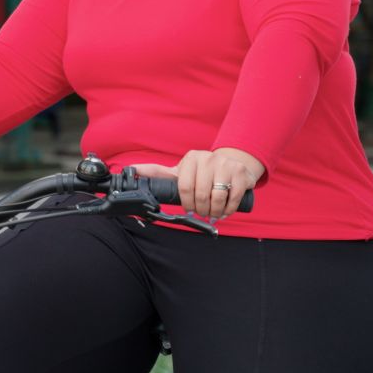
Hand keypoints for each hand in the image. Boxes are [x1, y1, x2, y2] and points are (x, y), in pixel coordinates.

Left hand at [129, 147, 262, 219]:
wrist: (234, 163)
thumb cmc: (203, 171)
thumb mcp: (181, 170)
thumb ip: (157, 172)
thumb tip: (131, 170)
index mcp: (191, 158)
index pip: (184, 186)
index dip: (186, 203)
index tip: (189, 209)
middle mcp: (208, 158)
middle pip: (200, 194)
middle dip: (200, 209)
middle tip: (201, 213)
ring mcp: (226, 165)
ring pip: (217, 197)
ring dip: (214, 211)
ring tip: (212, 214)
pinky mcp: (241, 173)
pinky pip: (233, 198)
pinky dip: (228, 210)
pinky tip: (224, 211)